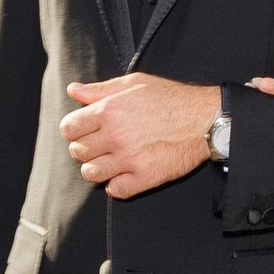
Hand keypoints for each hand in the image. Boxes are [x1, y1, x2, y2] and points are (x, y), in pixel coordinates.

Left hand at [61, 74, 217, 196]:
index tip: (84, 130)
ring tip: (110, 160)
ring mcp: (130, 159)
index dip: (74, 129)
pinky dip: (117, 184)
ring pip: (91, 174)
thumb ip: (100, 89)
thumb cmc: (170, 98)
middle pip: (77, 152)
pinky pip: (115, 190)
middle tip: (101, 144)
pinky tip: (125, 173)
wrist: (205, 119)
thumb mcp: (134, 83)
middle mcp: (116, 135)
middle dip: (86, 148)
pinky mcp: (145, 177)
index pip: (69, 128)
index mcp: (109, 110)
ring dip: (97, 168)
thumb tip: (73, 91)